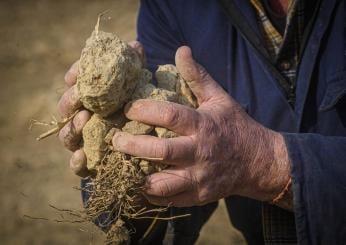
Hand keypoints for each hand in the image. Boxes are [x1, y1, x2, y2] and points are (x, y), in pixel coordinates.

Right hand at [57, 41, 145, 176]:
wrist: (150, 141)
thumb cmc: (141, 108)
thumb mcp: (140, 86)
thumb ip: (135, 66)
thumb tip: (135, 46)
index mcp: (92, 98)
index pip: (76, 83)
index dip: (74, 77)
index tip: (74, 75)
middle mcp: (84, 119)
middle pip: (66, 109)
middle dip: (69, 101)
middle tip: (79, 96)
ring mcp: (85, 142)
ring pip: (67, 136)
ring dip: (71, 128)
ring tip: (83, 119)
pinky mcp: (92, 164)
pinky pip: (78, 167)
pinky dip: (76, 162)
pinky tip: (82, 155)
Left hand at [112, 46, 291, 206]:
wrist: (257, 161)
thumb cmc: (234, 126)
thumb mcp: (219, 98)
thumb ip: (197, 76)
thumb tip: (181, 49)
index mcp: (203, 125)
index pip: (169, 116)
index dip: (144, 110)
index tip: (127, 108)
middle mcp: (199, 152)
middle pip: (160, 151)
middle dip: (132, 145)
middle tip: (115, 140)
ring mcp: (199, 177)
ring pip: (162, 183)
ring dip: (138, 176)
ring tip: (124, 166)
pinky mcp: (199, 195)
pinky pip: (169, 199)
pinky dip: (152, 194)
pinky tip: (141, 184)